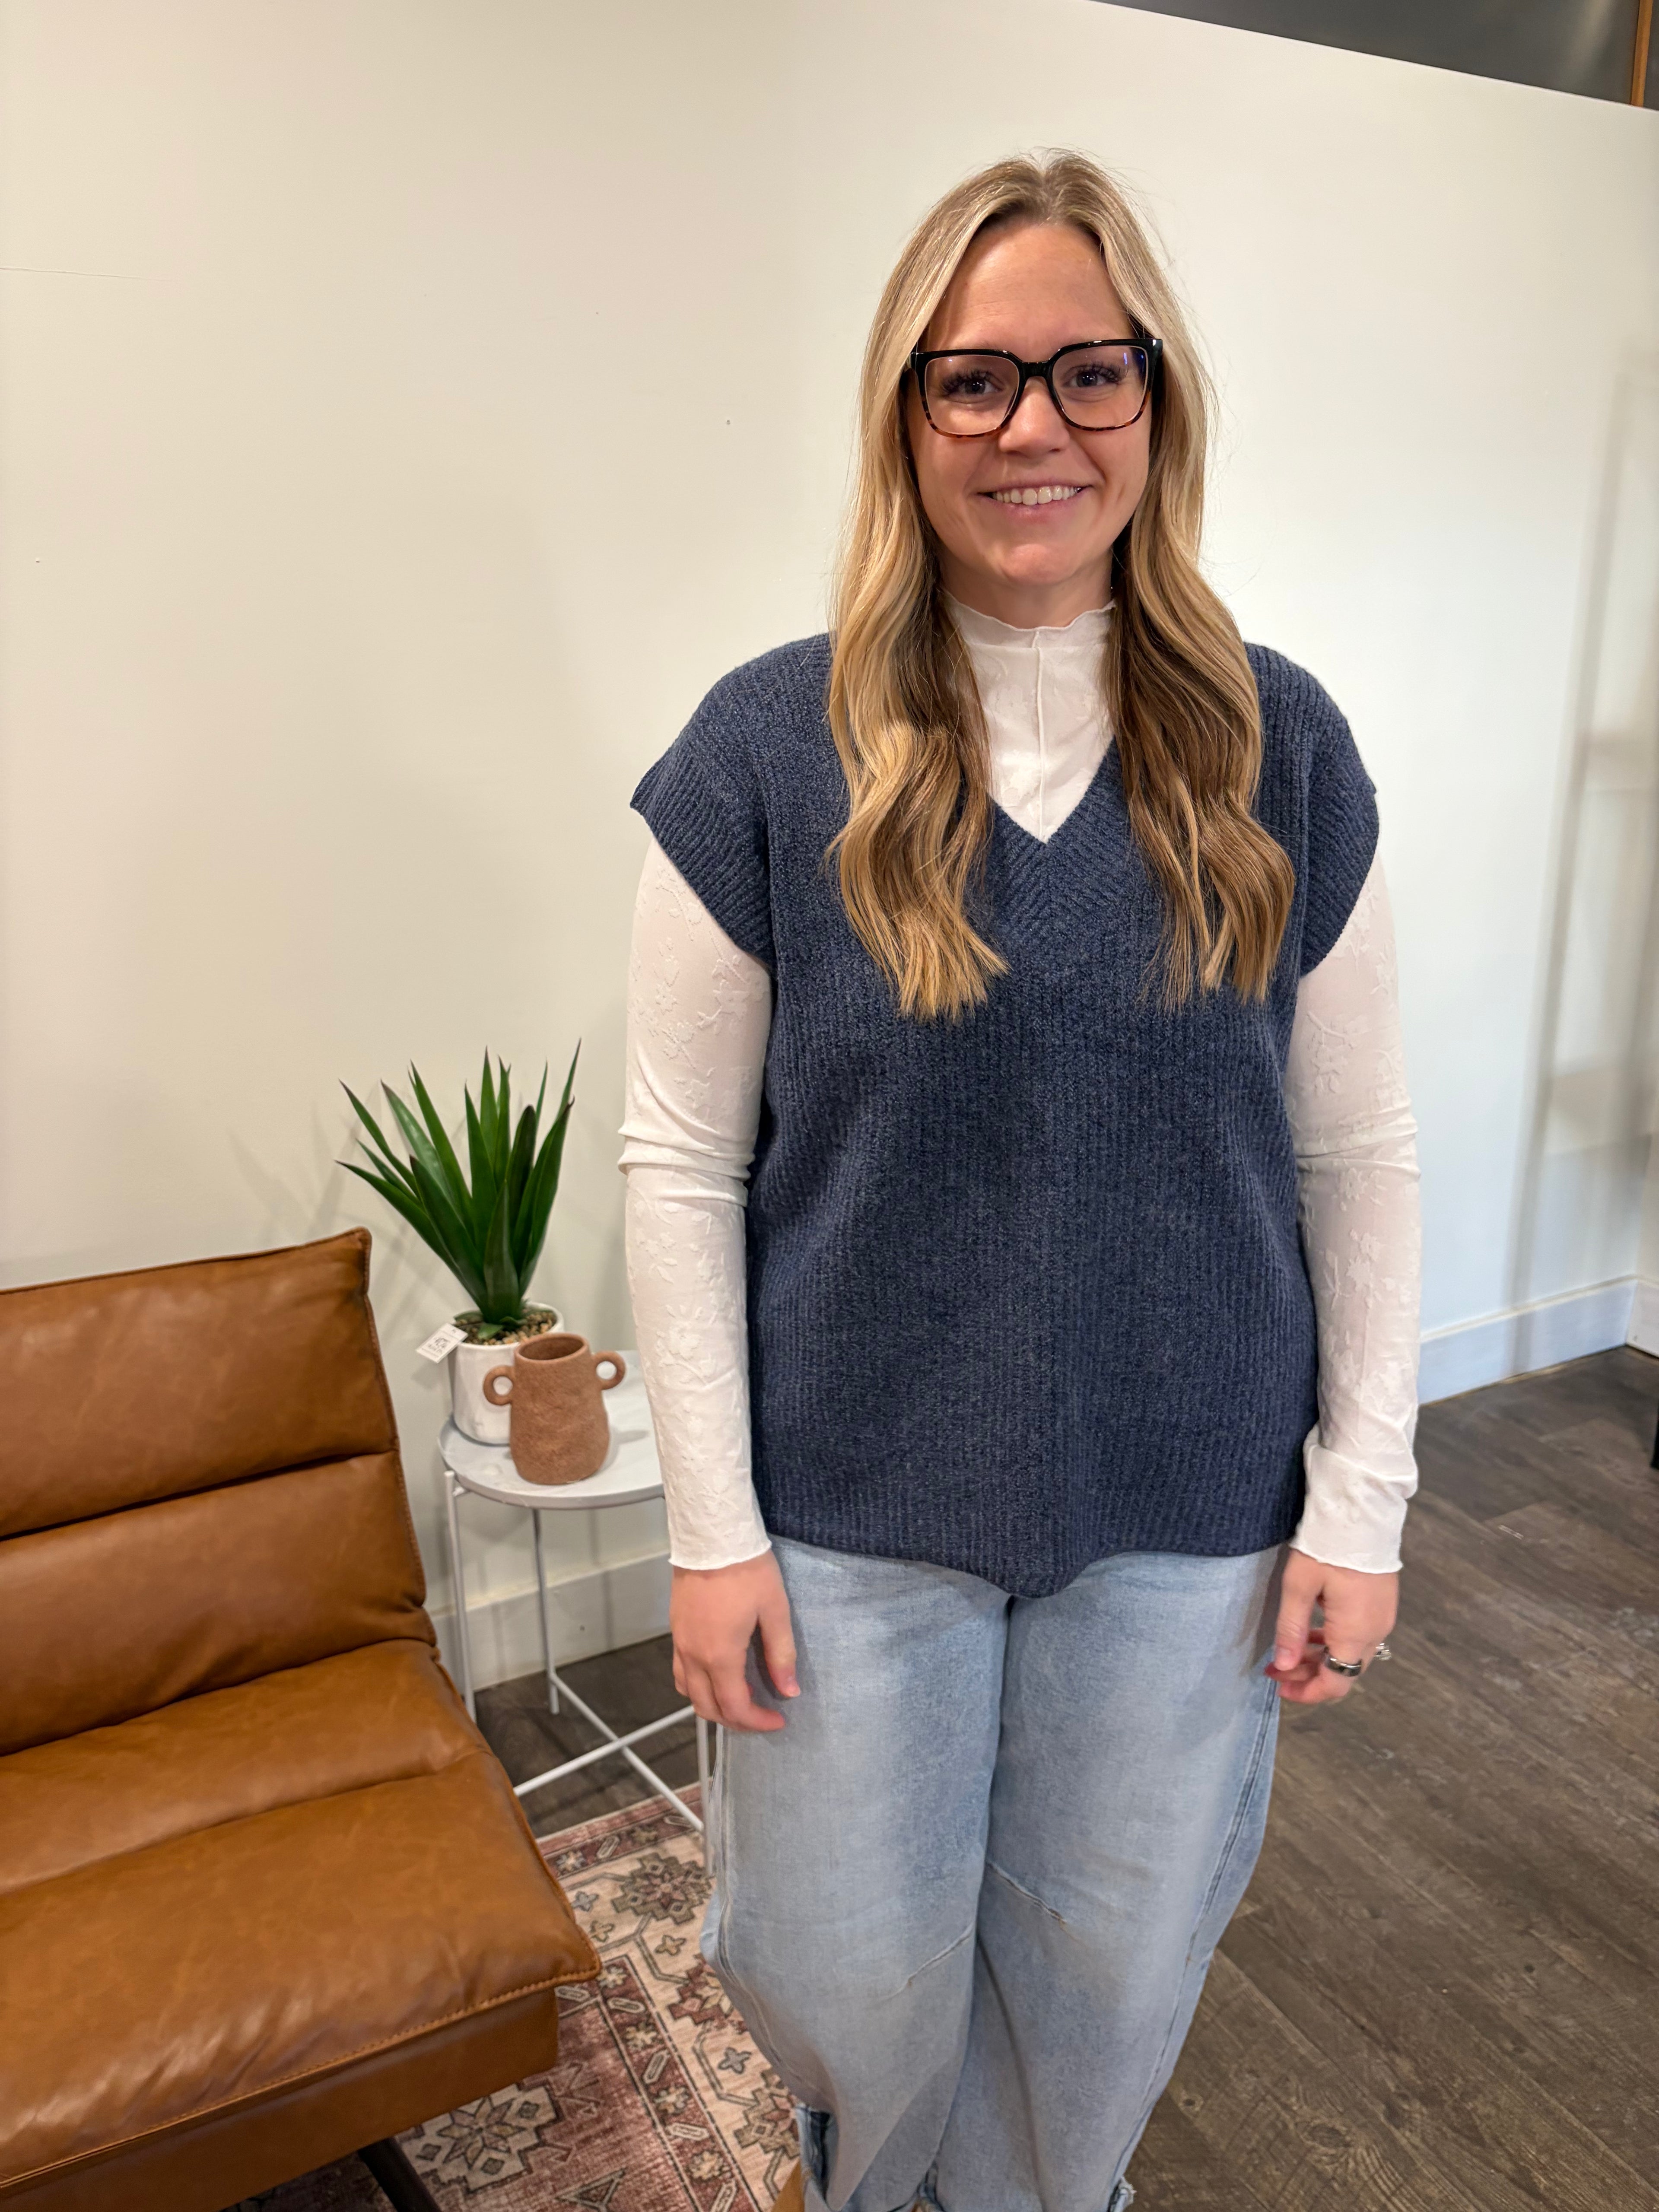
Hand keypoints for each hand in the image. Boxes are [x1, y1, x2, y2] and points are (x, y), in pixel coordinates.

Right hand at [671, 1548, 799, 1732]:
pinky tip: (716, 1674)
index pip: (734, 1707)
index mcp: (719, 1655)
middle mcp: (693, 1655)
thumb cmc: (747, 1570)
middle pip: (707, 1708)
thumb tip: (789, 1691)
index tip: (778, 1719)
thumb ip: (781, 1655)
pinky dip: (697, 1684)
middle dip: (735, 1721)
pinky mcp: (675, 1629)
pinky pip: (680, 1670)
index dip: (757, 1722)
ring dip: (712, 1705)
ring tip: (738, 1698)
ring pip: (689, 1692)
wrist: (712, 1535)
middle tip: (760, 1716)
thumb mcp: (775, 1610)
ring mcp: (680, 1642)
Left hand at [1267, 1548, 1396, 1705]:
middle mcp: (1376, 1631)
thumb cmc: (1327, 1546)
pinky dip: (1335, 1642)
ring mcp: (1382, 1618)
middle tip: (1276, 1668)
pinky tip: (1313, 1633)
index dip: (1307, 1692)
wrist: (1361, 1512)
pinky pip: (1359, 1636)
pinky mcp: (1382, 1605)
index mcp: (1355, 1632)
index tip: (1279, 1686)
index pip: (1335, 1683)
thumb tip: (1284, 1665)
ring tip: (1288, 1652)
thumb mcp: (1298, 1586)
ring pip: (1351, 1655)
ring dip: (1320, 1660)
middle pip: (1344, 1672)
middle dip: (1308, 1676)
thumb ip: (1291, 1629)